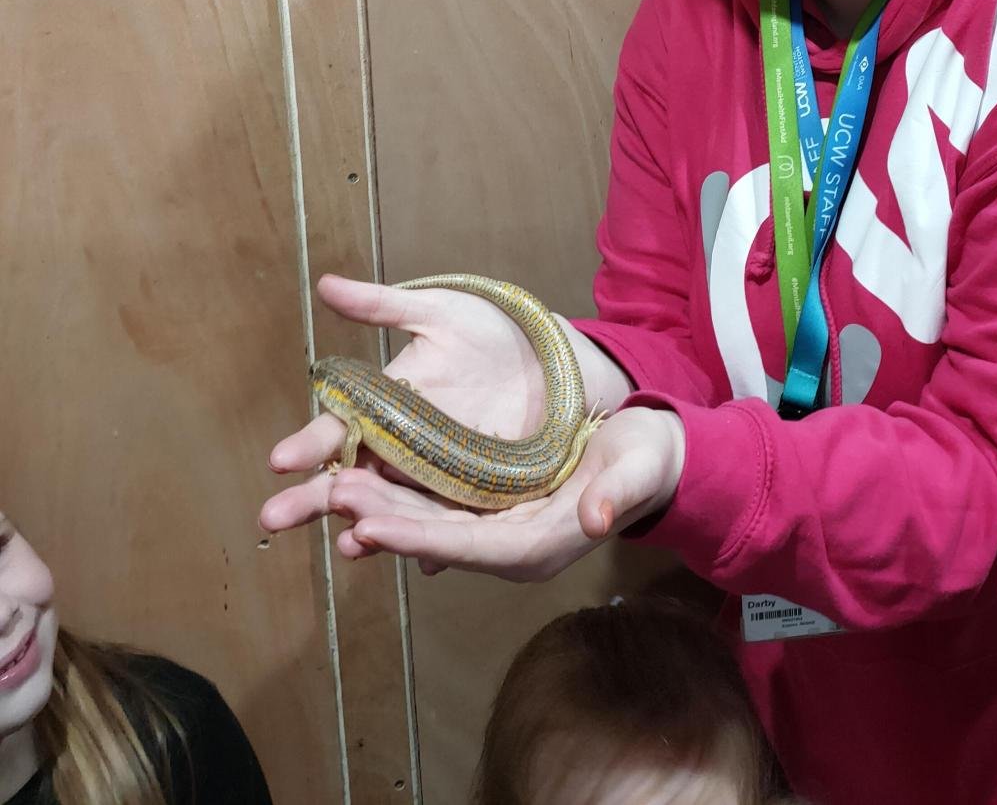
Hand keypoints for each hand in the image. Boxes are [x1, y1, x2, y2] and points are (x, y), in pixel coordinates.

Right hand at [261, 272, 555, 531]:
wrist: (555, 355)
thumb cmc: (489, 328)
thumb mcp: (438, 312)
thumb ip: (383, 305)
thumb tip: (324, 284)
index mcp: (383, 408)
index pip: (334, 430)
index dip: (307, 443)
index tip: (280, 458)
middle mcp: (401, 448)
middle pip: (350, 479)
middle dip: (312, 498)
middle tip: (273, 516)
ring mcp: (437, 476)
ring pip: (393, 509)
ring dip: (370, 526)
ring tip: (347, 542)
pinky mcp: (477, 494)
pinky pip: (451, 523)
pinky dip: (435, 543)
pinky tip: (423, 562)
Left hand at [274, 405, 684, 580]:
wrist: (650, 458)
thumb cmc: (646, 460)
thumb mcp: (638, 469)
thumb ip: (616, 494)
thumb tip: (596, 519)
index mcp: (540, 545)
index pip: (469, 548)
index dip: (418, 537)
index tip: (369, 526)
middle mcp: (510, 546)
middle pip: (437, 539)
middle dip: (385, 520)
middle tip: (334, 496)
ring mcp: (498, 528)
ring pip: (430, 522)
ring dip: (384, 506)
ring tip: (335, 485)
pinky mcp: (492, 508)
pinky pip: (438, 506)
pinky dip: (402, 494)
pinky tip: (367, 474)